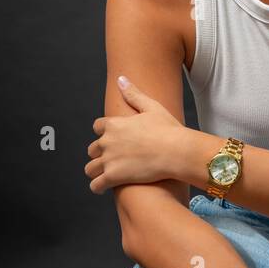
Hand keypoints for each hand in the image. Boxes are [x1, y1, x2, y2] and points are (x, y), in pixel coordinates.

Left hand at [85, 76, 188, 193]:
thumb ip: (133, 94)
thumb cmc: (169, 130)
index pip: (97, 127)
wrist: (177, 151)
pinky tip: (103, 188)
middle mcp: (107, 141)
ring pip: (90, 168)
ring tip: (104, 176)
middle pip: (92, 148)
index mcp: (114, 124)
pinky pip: (96, 185)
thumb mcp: (152, 107)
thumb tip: (121, 79)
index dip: (103, 133)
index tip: (111, 139)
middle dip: (100, 154)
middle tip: (111, 159)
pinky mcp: (113, 177)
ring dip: (96, 171)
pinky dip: (97, 187)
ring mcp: (109, 160)